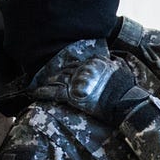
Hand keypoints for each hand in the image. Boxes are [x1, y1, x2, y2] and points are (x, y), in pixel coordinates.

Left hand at [42, 51, 157, 128]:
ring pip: (57, 79)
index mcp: (93, 62)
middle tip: (47, 76)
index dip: (69, 67)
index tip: (64, 69)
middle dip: (56, 73)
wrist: (123, 101)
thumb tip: (112, 59)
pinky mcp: (71, 95)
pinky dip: (43, 92)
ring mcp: (75, 82)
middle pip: (65, 70)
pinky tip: (34, 92)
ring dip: (48, 81)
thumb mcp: (121, 68)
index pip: (77, 63)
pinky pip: (54, 92)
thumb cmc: (125, 87)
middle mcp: (82, 69)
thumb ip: (113, 62)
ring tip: (40, 83)